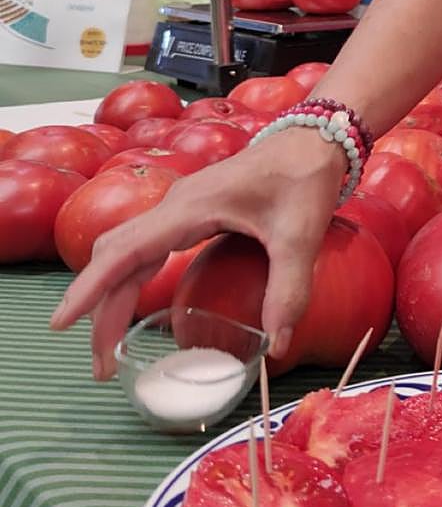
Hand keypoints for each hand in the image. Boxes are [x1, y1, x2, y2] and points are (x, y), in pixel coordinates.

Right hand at [49, 129, 346, 380]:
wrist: (313, 141)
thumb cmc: (303, 179)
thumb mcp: (300, 236)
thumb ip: (289, 289)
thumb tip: (276, 345)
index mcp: (189, 209)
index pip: (124, 251)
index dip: (90, 288)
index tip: (62, 322)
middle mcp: (174, 207)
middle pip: (116, 259)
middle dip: (99, 310)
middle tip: (101, 365)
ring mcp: (179, 209)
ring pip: (126, 254)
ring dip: (112, 298)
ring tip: (110, 347)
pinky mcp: (192, 213)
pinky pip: (146, 248)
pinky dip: (130, 280)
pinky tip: (132, 306)